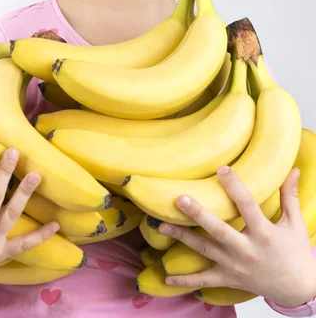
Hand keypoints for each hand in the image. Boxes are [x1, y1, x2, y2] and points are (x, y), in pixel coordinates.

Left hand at [159, 166, 315, 308]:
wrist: (298, 289)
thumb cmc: (296, 253)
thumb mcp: (295, 224)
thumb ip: (290, 196)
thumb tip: (295, 169)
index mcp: (264, 233)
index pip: (248, 206)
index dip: (235, 188)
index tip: (222, 169)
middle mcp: (247, 250)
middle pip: (219, 231)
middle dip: (198, 215)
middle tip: (179, 199)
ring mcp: (235, 266)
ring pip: (205, 250)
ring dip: (182, 238)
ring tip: (161, 225)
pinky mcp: (229, 278)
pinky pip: (204, 280)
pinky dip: (185, 281)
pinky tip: (167, 278)